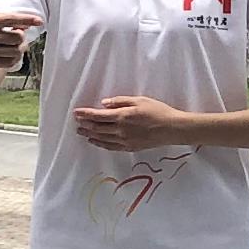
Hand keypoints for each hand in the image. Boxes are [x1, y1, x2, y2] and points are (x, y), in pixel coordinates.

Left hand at [71, 93, 185, 151]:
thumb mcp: (139, 100)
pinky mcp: (130, 147)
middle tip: (76, 123)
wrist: (171, 129)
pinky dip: (100, 144)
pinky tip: (95, 141)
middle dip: (85, 125)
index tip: (76, 112)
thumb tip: (104, 104)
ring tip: (82, 132)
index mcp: (122, 116)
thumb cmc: (157, 111)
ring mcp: (124, 140)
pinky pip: (111, 146)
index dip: (85, 114)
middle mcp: (120, 130)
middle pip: (97, 128)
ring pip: (102, 138)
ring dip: (90, 135)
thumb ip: (120, 101)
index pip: (98, 115)